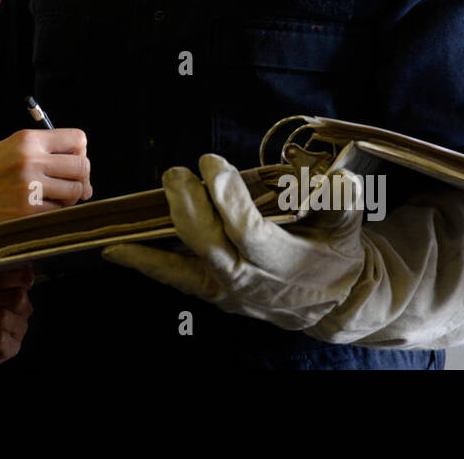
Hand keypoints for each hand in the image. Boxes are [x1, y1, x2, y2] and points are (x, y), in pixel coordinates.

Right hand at [0, 129, 90, 228]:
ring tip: (57, 196)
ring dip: (72, 195)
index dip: (80, 150)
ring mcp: (30, 188)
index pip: (77, 138)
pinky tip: (43, 207)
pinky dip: (57, 211)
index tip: (73, 159)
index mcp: (27, 140)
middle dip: (81, 175)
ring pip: (75, 190)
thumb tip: (82, 162)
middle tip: (73, 182)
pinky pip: (61, 211)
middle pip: (82, 165)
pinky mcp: (29, 212)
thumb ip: (44, 149)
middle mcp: (31, 161)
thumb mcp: (11, 148)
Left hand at [102, 153, 365, 330]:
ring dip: (157, 233)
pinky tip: (115, 247)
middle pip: (209, 246)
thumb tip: (329, 177)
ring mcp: (228, 290)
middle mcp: (252, 280)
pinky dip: (145, 262)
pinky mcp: (212, 293)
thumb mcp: (348, 222)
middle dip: (187, 207)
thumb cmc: (337, 252)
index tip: (213, 162)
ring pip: (185, 264)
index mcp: (287, 261)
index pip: (248, 229)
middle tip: (176, 172)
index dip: (227, 196)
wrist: (332, 301)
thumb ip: (339, 198)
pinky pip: (174, 278)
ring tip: (135, 205)